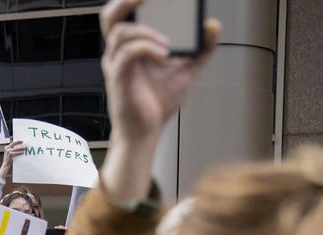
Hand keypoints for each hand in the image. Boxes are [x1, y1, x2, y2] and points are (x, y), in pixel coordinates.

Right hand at [0, 139, 24, 179]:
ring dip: (21, 148)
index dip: (17, 141)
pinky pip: (16, 153)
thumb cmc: (8, 160)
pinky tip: (22, 152)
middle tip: (24, 143)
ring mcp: (8, 151)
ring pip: (16, 148)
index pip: (12, 142)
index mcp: (6, 147)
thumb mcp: (9, 153)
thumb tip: (19, 147)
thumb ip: (12, 150)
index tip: (22, 141)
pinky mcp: (10, 155)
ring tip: (25, 148)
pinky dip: (19, 152)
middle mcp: (6, 148)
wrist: (5, 165)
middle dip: (19, 142)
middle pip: (14, 143)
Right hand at [98, 0, 219, 203]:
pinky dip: (148, 48)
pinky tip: (164, 55)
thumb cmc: (158, 103)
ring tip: (168, 44)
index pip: (124, 14)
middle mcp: (119, 52)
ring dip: (147, 32)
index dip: (132, 0)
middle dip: (126, 1)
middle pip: (109, 16)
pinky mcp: (119, 78)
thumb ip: (201, 48)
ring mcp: (116, 64)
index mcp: (131, 46)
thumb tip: (213, 25)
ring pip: (121, 32)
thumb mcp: (187, 70)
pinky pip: (128, 53)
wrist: (146, 133)